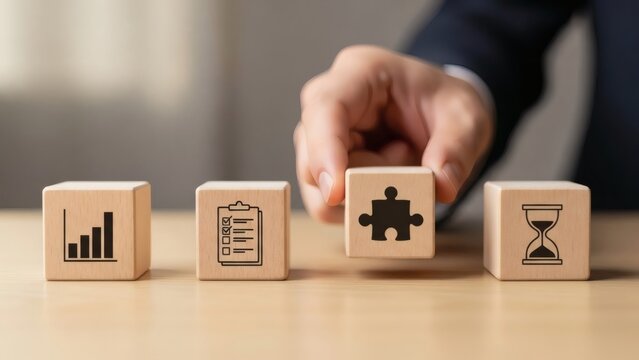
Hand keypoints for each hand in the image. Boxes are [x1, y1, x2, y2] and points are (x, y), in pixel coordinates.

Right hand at [294, 45, 493, 222]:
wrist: (441, 114)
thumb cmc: (445, 104)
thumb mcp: (466, 118)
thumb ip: (456, 149)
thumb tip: (442, 187)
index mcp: (359, 73)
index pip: (325, 109)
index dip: (324, 150)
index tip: (336, 192)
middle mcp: (328, 102)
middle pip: (312, 156)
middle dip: (361, 179)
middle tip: (407, 154)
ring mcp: (320, 136)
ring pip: (318, 187)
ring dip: (365, 193)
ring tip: (401, 160)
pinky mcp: (323, 166)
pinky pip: (330, 204)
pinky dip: (364, 205)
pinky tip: (388, 178)